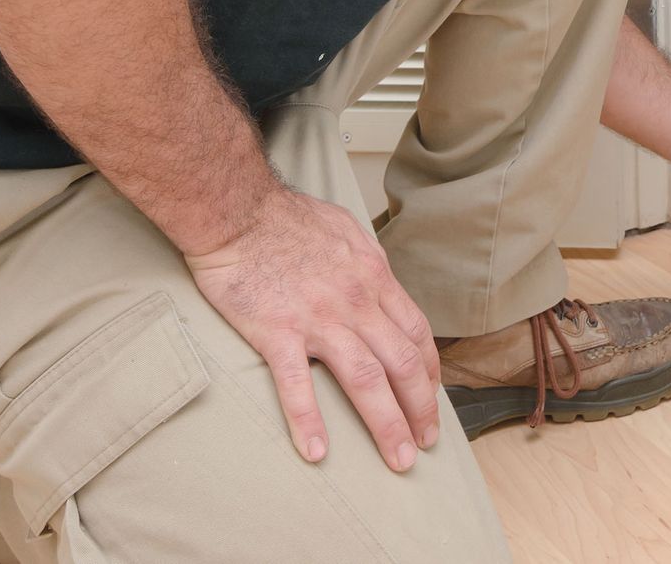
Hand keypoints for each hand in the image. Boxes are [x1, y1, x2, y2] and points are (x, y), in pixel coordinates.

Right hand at [184, 188, 440, 471]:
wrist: (238, 210)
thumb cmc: (288, 217)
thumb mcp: (346, 230)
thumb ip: (367, 262)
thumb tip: (381, 283)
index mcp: (373, 277)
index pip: (416, 332)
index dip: (430, 370)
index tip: (432, 398)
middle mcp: (355, 302)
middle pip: (402, 363)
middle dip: (421, 408)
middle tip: (425, 444)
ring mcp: (318, 318)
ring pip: (365, 379)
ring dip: (387, 424)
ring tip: (398, 460)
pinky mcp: (277, 332)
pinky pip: (297, 384)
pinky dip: (308, 420)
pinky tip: (317, 452)